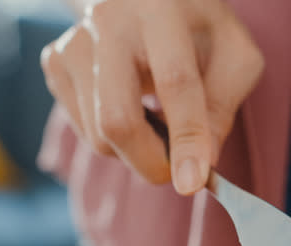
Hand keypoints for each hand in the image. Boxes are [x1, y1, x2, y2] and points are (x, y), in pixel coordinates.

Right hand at [40, 0, 263, 192]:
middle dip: (150, 162)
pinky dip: (114, 138)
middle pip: (117, 120)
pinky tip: (132, 108)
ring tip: (158, 122)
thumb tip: (202, 162)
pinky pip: (83, 129)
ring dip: (136, 150)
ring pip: (98, 135)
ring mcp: (74, 42)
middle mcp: (109, 21)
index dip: (186, 137)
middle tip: (178, 170)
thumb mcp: (235, 56)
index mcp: (161, 11)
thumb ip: (225, 106)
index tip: (192, 182)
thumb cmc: (198, 29)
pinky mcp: (55, 62)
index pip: (174, 82)